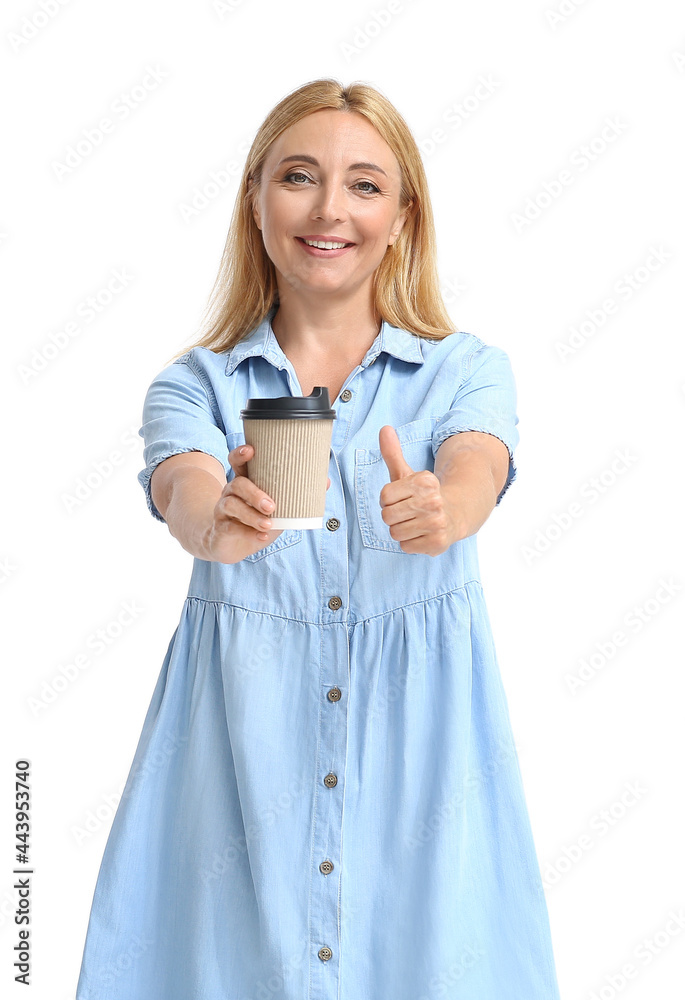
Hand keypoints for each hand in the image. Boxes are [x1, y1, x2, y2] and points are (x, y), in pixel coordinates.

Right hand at [205, 444, 330, 563]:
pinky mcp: (221, 527)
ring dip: (252, 515)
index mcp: (245, 480)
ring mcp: (223, 509)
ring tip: (269, 524)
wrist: (233, 544)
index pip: (238, 461)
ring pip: (232, 505)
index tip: (250, 450)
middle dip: (254, 493)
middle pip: (237, 484)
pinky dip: (249, 532)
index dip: (241, 454)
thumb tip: (325, 481)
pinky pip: (231, 527)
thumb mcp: (278, 508)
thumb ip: (297, 496)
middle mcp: (231, 491)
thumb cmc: (257, 519)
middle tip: (271, 505)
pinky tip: (262, 536)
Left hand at [378, 425, 461, 555]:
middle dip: (393, 516)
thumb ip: (393, 453)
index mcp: (424, 481)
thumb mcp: (408, 473)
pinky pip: (405, 546)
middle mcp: (433, 501)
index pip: (384, 496)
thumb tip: (384, 429)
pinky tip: (422, 534)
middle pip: (387, 516)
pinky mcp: (438, 542)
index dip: (388, 500)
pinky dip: (411, 543)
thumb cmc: (424, 495)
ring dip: (401, 530)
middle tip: (408, 513)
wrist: (456, 514)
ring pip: (395, 533)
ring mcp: (437, 523)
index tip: (402, 499)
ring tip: (415, 523)